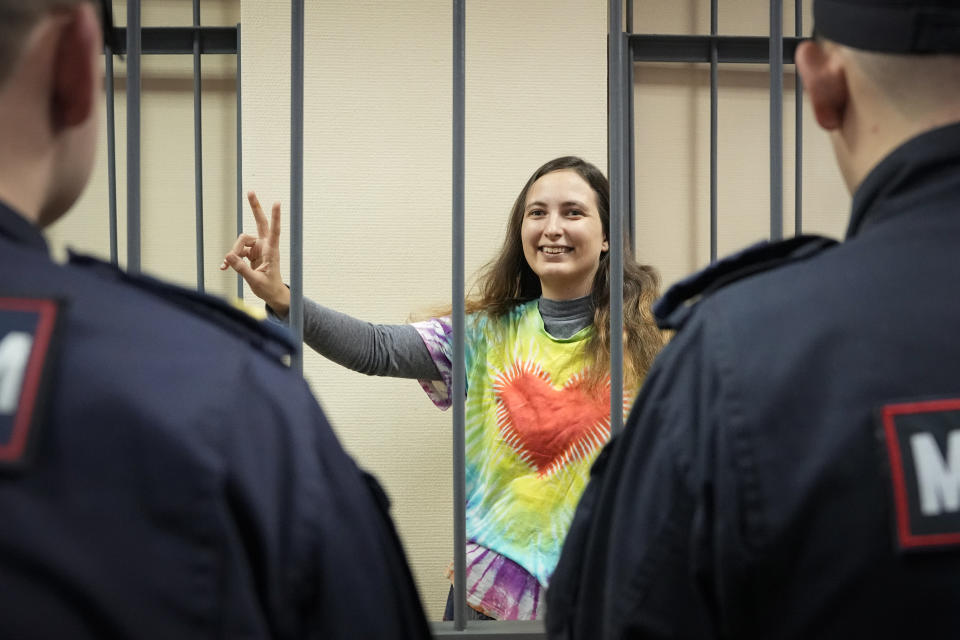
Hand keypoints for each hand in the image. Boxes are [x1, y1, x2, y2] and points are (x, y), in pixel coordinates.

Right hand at [220, 191, 290, 316]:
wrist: (271, 294)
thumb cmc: (268, 288)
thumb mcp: (254, 280)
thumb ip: (241, 269)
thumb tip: (228, 256)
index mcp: (271, 251)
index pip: (275, 231)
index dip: (275, 217)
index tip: (277, 203)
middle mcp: (265, 246)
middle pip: (260, 222)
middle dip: (255, 208)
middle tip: (250, 192)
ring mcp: (258, 248)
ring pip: (241, 241)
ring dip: (234, 252)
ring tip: (228, 265)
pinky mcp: (251, 253)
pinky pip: (237, 251)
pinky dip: (231, 259)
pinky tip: (224, 267)